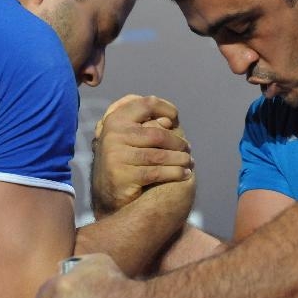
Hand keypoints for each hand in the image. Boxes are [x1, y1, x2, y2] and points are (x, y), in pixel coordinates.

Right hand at [91, 95, 192, 217]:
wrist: (108, 193)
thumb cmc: (127, 159)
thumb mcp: (132, 137)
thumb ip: (147, 125)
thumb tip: (168, 122)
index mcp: (115, 119)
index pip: (147, 104)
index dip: (166, 108)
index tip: (176, 118)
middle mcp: (113, 134)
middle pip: (158, 134)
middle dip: (178, 142)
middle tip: (188, 149)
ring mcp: (116, 155)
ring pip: (159, 155)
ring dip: (180, 159)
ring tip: (189, 162)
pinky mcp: (122, 175)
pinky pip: (156, 172)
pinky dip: (175, 173)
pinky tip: (184, 174)